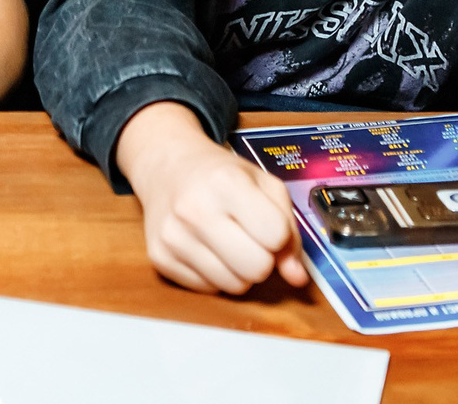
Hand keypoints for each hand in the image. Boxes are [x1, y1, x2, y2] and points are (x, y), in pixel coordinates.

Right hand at [115, 102, 307, 294]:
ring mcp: (173, 236)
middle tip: (250, 238)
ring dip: (239, 271)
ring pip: (234, 286)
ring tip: (227, 242)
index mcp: (225, 182)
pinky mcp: (160, 258)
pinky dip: (214, 275)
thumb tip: (297, 277)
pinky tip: (207, 248)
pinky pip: (208, 289)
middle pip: (256, 268)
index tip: (265, 222)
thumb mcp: (264, 185)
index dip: (278, 234)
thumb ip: (289, 230)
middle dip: (262, 258)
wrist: (167, 167)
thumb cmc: (220, 176)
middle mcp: (194, 209)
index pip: (276, 236)